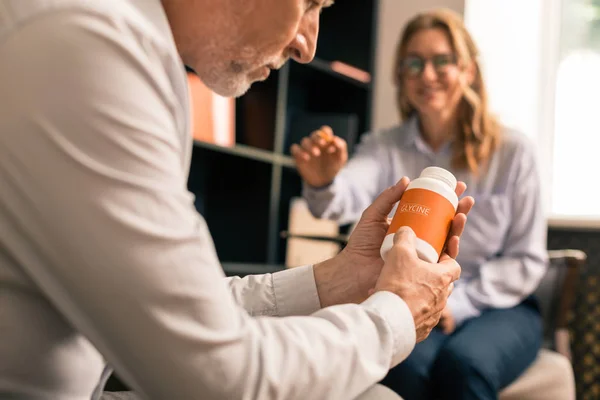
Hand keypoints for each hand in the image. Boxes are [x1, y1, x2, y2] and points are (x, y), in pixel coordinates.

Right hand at [291, 125, 347, 187]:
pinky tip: (306, 158)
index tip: (328, 139)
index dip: (325, 133)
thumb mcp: (341, 158)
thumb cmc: (333, 166)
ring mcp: (306, 148)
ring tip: (316, 154)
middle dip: (318, 138)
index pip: (324, 130)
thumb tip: (335, 139)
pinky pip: (294, 149)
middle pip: (314, 134)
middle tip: (322, 144)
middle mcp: (315, 142)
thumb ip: (340, 147)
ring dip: (310, 146)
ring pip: (305, 141)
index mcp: (326, 140)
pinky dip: (299, 151)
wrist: (324, 180)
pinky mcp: (298, 155)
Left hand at [314, 177, 474, 307]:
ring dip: (459, 228)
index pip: (433, 210)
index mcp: (410, 226)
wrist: (354, 269)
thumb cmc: (361, 243)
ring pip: (448, 240)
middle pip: (446, 224)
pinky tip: (455, 238)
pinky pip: (442, 261)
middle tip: (467, 200)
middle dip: (460, 211)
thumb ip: (387, 198)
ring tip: (462, 216)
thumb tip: (406, 180)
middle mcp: (420, 240)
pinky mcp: (423, 270)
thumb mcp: (373, 215)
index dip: (447, 199)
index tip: (457, 186)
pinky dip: (451, 249)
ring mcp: (423, 255)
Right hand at [373, 227, 459, 341]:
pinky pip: (420, 317)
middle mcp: (442, 298)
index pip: (454, 265)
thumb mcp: (399, 253)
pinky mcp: (422, 330)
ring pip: (431, 301)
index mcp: (442, 278)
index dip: (447, 258)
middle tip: (416, 270)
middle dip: (432, 276)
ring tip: (401, 288)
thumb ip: (404, 237)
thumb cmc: (398, 286)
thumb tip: (406, 230)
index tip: (435, 255)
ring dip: (420, 294)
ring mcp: (434, 316)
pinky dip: (411, 310)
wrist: (390, 321)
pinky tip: (395, 305)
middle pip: (444, 284)